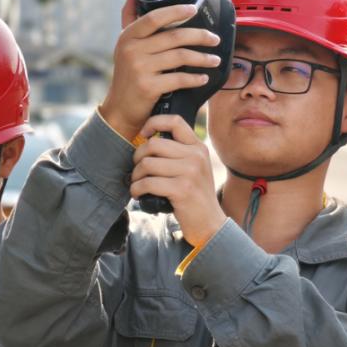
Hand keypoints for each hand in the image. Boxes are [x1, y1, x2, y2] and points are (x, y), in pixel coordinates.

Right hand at [99, 0, 221, 141]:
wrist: (119, 109)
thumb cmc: (127, 73)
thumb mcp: (124, 43)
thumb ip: (130, 16)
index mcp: (128, 36)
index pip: (154, 17)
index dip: (176, 11)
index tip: (194, 9)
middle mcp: (132, 50)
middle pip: (174, 37)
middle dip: (199, 36)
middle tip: (215, 39)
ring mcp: (140, 69)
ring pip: (180, 57)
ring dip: (202, 58)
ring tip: (215, 60)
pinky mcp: (148, 87)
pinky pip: (179, 79)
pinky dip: (195, 78)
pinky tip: (204, 77)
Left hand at [130, 115, 225, 246]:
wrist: (210, 225)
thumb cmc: (195, 198)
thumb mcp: (195, 169)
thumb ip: (179, 153)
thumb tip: (149, 141)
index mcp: (198, 148)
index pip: (175, 121)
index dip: (153, 123)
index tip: (143, 134)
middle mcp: (196, 157)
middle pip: (154, 144)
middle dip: (138, 157)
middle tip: (137, 170)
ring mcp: (190, 172)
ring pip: (147, 163)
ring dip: (136, 176)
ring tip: (138, 184)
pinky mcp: (182, 189)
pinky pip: (148, 182)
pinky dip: (137, 189)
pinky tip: (139, 194)